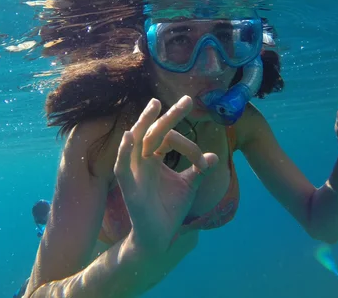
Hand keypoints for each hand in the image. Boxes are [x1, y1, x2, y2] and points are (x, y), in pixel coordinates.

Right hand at [114, 96, 218, 255]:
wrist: (160, 237)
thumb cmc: (170, 210)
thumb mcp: (189, 186)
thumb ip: (198, 170)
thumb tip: (215, 156)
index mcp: (154, 158)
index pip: (169, 139)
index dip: (189, 146)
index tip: (204, 161)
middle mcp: (142, 160)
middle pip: (154, 131)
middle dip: (169, 115)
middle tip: (187, 100)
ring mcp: (134, 171)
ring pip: (136, 141)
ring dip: (144, 123)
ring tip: (154, 106)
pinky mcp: (128, 186)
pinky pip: (122, 165)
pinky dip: (124, 151)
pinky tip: (130, 135)